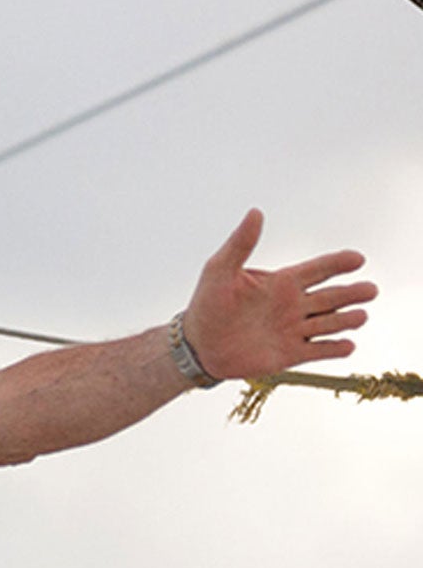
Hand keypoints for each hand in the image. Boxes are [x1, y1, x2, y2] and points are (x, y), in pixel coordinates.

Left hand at [182, 210, 375, 380]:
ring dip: (348, 320)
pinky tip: (347, 346)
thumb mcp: (219, 270)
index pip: (320, 269)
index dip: (340, 263)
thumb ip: (240, 243)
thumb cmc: (206, 305)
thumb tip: (255, 212)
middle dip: (353, 293)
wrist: (197, 346)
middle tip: (370, 291)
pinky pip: (319, 352)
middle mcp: (294, 305)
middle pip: (334, 296)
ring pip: (331, 323)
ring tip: (360, 317)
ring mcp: (294, 330)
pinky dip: (334, 349)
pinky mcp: (290, 354)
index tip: (358, 259)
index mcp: (283, 282)